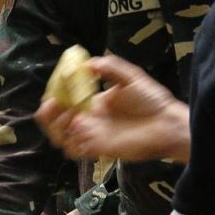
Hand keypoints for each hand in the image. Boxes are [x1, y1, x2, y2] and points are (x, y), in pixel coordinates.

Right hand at [35, 55, 189, 162]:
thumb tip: (88, 64)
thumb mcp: (131, 77)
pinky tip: (78, 129)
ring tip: (68, 116)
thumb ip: (111, 67)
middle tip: (50, 106)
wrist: (167, 122)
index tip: (54, 90)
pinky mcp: (97, 149)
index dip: (54, 96)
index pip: (63, 101)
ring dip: (56, 128)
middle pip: (55, 121)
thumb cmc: (151, 100)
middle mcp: (87, 120)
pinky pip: (74, 150)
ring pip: (60, 137)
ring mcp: (90, 135)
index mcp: (91, 102)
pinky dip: (70, 142)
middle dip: (48, 115)